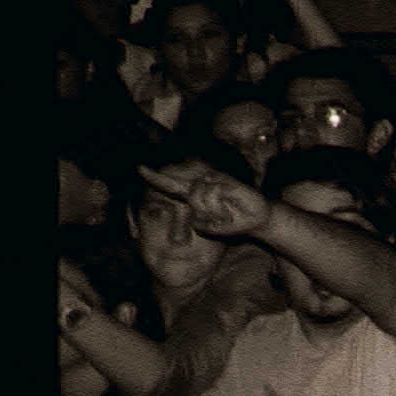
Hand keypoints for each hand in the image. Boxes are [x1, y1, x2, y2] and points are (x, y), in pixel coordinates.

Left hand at [135, 161, 273, 242]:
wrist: (255, 220)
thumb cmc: (231, 223)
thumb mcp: (208, 226)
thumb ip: (196, 221)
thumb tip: (192, 213)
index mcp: (194, 196)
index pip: (171, 185)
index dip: (156, 178)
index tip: (140, 168)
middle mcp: (202, 185)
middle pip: (185, 191)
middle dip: (190, 203)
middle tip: (204, 210)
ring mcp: (214, 181)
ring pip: (198, 195)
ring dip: (211, 211)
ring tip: (224, 215)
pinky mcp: (226, 182)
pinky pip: (212, 193)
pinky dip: (219, 208)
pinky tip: (229, 212)